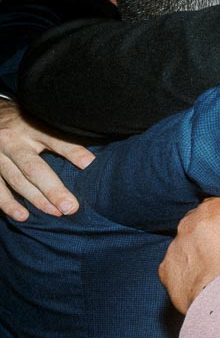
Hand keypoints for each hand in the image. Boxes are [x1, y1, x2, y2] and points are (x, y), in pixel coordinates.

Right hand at [0, 99, 93, 219]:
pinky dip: (8, 203)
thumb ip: (62, 136)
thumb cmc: (24, 122)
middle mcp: (12, 141)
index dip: (72, 152)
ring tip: (55, 213)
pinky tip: (22, 216)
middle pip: (33, 168)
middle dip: (52, 189)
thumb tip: (93, 156)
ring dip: (35, 199)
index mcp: (32, 128)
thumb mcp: (42, 121)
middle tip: (70, 206)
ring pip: (16, 180)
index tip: (90, 164)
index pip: (55, 140)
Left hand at [159, 198, 219, 313]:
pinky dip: (189, 277)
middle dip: (212, 237)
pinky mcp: (167, 273)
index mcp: (212, 208)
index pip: (219, 208)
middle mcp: (188, 224)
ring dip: (199, 257)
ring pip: (186, 249)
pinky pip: (176, 272)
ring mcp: (175, 248)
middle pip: (199, 227)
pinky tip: (205, 285)